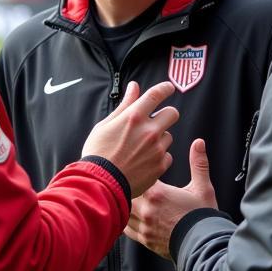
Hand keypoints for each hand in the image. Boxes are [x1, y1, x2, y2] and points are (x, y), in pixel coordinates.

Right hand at [82, 81, 178, 197]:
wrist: (101, 184)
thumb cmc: (98, 153)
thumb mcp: (105, 125)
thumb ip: (125, 104)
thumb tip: (135, 87)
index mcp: (134, 117)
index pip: (157, 94)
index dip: (165, 88)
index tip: (168, 88)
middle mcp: (149, 131)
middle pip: (172, 113)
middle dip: (166, 114)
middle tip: (156, 121)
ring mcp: (157, 149)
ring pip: (168, 136)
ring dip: (160, 138)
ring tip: (141, 147)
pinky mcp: (160, 165)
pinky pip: (167, 155)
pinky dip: (158, 156)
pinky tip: (143, 161)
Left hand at [125, 138, 217, 258]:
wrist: (203, 246)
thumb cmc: (203, 216)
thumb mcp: (203, 188)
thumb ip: (199, 164)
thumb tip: (198, 142)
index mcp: (158, 194)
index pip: (138, 175)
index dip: (137, 169)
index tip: (139, 165)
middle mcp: (146, 209)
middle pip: (126, 191)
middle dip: (128, 185)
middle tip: (127, 178)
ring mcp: (144, 226)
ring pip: (124, 210)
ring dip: (124, 202)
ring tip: (123, 194)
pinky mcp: (144, 239)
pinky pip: (127, 229)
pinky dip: (125, 221)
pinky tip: (128, 215)